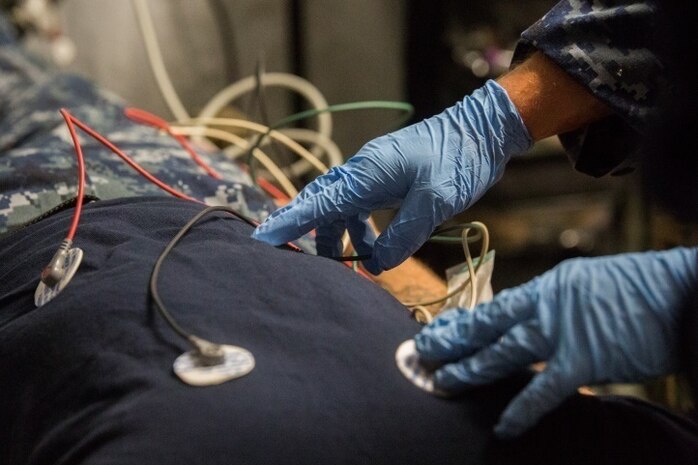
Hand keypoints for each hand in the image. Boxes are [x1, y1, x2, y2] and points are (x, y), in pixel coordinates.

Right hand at [252, 80, 530, 273]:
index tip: (262, 241)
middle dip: (308, 232)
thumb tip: (378, 264)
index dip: (289, 224)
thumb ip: (404, 235)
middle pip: (321, 202)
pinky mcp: (385, 177)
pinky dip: (358, 227)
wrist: (482, 130)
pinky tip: (374, 246)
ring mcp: (373, 172)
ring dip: (340, 235)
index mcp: (368, 173)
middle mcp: (363, 170)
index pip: (319, 204)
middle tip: (302, 262)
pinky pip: (358, 204)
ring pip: (339, 206)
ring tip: (355, 263)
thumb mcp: (436, 201)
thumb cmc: (461, 160)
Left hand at [414, 248, 697, 437]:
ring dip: (471, 368)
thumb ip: (557, 305)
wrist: (680, 293)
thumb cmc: (641, 292)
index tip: (439, 328)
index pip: (496, 306)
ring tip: (443, 380)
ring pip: (502, 351)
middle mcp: (547, 304)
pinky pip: (544, 389)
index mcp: (549, 286)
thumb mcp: (589, 286)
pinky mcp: (584, 359)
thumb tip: (533, 321)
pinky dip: (522, 410)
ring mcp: (562, 330)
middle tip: (422, 350)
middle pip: (488, 324)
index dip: (465, 320)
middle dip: (453, 338)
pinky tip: (503, 427)